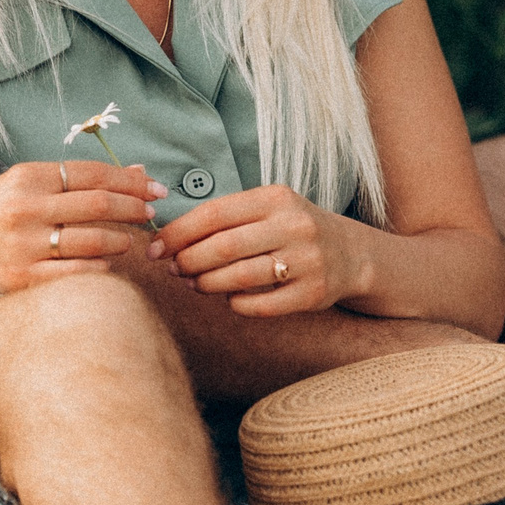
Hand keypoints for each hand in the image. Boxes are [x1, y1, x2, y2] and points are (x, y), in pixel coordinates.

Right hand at [0, 160, 164, 306]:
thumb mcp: (23, 187)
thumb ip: (74, 180)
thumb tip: (136, 172)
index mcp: (25, 177)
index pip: (92, 173)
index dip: (130, 181)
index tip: (155, 188)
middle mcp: (25, 208)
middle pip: (99, 204)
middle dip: (135, 208)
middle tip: (153, 212)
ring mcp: (23, 245)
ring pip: (94, 241)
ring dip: (124, 240)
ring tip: (133, 240)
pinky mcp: (22, 279)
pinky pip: (78, 274)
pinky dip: (102, 268)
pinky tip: (110, 265)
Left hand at [146, 185, 376, 315]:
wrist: (350, 254)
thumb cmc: (291, 229)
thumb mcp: (266, 209)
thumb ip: (224, 219)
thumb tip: (168, 242)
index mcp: (276, 198)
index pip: (214, 214)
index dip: (178, 233)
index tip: (154, 248)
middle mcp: (294, 226)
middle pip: (223, 247)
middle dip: (188, 261)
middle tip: (173, 270)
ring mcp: (307, 261)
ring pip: (239, 278)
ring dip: (206, 284)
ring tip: (194, 284)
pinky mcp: (313, 294)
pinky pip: (260, 305)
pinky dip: (235, 304)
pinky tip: (229, 298)